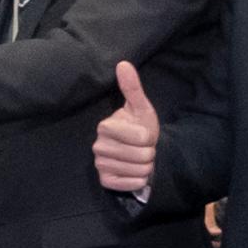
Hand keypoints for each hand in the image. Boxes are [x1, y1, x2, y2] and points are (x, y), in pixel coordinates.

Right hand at [91, 60, 159, 195]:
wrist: (137, 151)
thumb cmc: (139, 127)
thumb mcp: (140, 108)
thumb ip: (132, 87)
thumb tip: (123, 63)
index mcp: (105, 126)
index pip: (141, 137)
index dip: (149, 137)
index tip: (143, 134)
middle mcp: (98, 146)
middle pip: (141, 156)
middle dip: (148, 154)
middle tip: (142, 149)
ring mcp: (100, 164)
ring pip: (138, 171)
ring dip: (145, 167)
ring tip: (138, 160)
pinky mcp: (104, 181)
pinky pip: (130, 184)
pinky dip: (138, 180)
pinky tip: (134, 173)